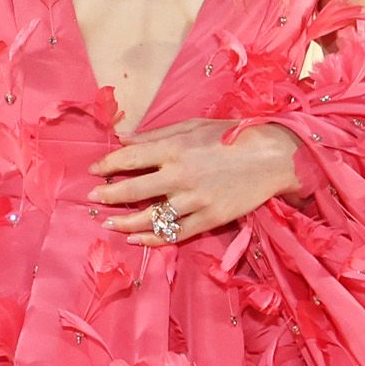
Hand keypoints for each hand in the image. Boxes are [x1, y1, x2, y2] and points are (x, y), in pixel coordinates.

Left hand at [94, 118, 301, 244]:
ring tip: (109, 224)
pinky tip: (137, 240)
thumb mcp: (192, 125)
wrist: (271, 157)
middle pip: (132, 190)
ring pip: (150, 218)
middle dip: (107, 194)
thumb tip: (124, 139)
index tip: (93, 170)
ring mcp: (194, 200)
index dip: (106, 164)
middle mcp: (180, 175)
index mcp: (174, 148)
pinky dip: (153, 239)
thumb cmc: (231, 136)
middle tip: (93, 197)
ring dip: (125, 223)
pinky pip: (174, 234)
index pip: (129, 158)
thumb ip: (156, 134)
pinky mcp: (209, 218)